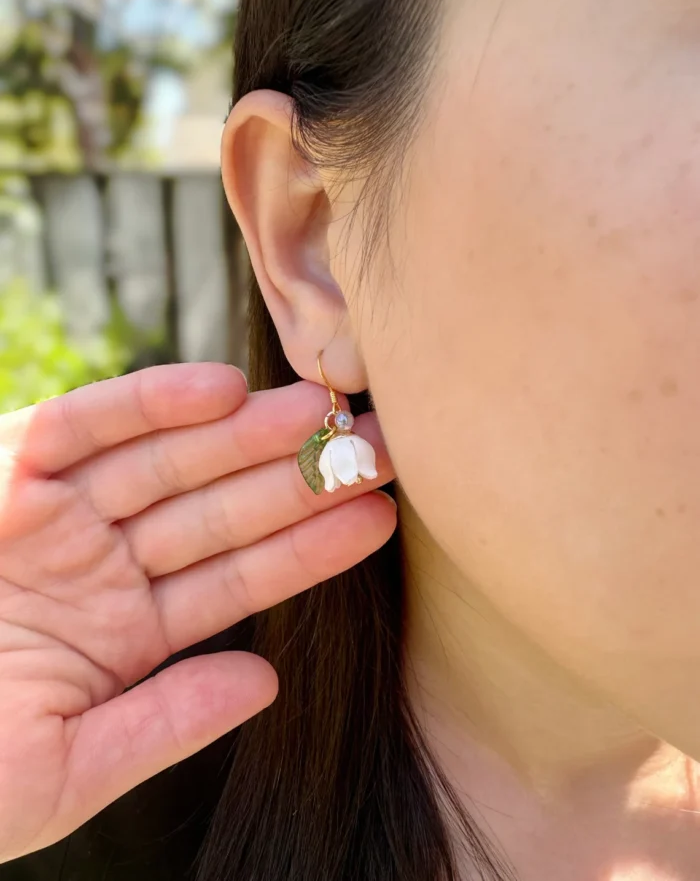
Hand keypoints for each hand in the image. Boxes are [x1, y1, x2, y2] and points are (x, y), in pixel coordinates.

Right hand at [0, 363, 395, 861]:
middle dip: (294, 478)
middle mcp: (101, 564)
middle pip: (217, 509)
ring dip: (243, 434)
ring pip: (167, 462)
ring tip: (319, 413)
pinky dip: (146, 403)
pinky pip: (83, 425)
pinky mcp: (8, 471)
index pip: (237, 580)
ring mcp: (57, 516)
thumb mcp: (65, 769)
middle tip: (373, 446)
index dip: (307, 549)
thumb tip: (266, 685)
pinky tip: (222, 390)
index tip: (376, 521)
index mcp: (124, 633)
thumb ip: (166, 723)